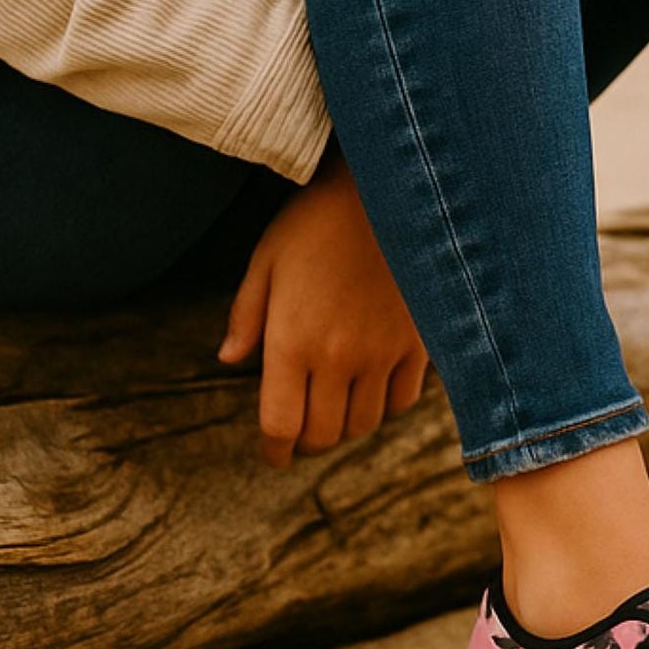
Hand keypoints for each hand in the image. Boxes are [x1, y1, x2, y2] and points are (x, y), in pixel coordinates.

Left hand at [217, 147, 430, 467]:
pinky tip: (374, 388)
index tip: (273, 456)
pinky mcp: (418, 344)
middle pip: (323, 434)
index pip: (281, 424)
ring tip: (336, 410)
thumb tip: (230, 360)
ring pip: (364, 423)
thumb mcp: (266, 260)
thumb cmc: (316, 221)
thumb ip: (246, 315)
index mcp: (291, 341)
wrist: (385, 191)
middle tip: (302, 432)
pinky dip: (386, 405)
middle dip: (307, 441)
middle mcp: (336, 357)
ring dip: (346, 426)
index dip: (274, 451)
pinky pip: (403, 400)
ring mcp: (381, 353)